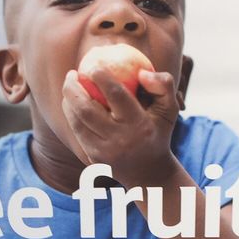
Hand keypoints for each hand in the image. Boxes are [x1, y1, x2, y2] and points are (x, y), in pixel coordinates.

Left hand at [62, 67, 180, 187]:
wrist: (149, 174)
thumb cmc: (158, 131)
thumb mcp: (170, 108)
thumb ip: (164, 84)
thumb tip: (141, 72)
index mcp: (138, 124)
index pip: (115, 94)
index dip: (100, 76)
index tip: (93, 64)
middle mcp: (119, 140)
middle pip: (86, 109)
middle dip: (73, 87)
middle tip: (72, 73)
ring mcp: (103, 151)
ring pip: (77, 121)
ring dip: (68, 100)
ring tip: (70, 84)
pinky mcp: (93, 159)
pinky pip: (77, 132)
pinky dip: (70, 114)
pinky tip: (70, 102)